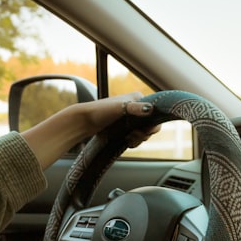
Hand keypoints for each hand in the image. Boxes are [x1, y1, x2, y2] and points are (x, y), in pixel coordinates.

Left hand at [20, 92, 158, 165]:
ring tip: (128, 140)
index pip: (156, 113)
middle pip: (151, 124)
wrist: (84, 121)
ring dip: (139, 139)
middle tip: (133, 137)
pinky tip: (127, 142)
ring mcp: (131, 118)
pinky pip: (136, 136)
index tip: (145, 132)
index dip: (153, 124)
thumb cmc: (100, 111)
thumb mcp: (119, 108)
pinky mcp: (125, 127)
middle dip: (145, 134)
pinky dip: (134, 141)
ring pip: (144, 132)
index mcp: (139, 98)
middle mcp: (136, 107)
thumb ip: (135, 108)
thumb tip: (150, 110)